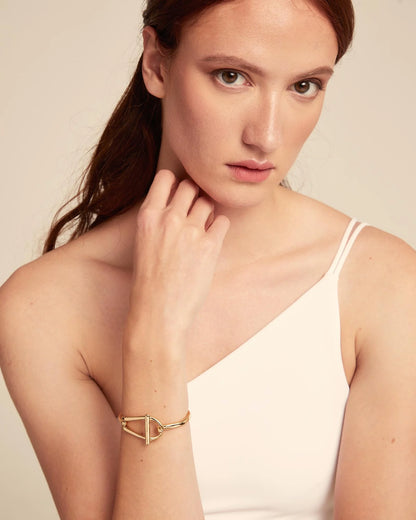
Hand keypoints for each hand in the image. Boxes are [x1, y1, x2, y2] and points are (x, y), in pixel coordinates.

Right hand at [130, 169, 229, 337]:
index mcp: (148, 216)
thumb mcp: (144, 243)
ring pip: (208, 202)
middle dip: (195, 194)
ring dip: (208, 211)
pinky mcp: (209, 245)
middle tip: (195, 210)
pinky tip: (211, 240)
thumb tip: (179, 205)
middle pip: (191, 185)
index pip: (166, 177)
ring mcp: (190, 231)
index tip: (180, 192)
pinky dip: (219, 227)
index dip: (176, 182)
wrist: (158, 312)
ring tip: (202, 229)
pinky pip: (223, 221)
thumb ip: (159, 221)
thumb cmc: (149, 282)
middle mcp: (169, 218)